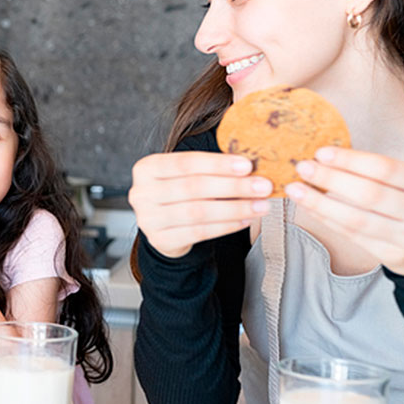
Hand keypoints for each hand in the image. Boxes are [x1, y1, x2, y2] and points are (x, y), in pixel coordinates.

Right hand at [129, 151, 272, 257]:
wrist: (163, 225)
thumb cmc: (179, 194)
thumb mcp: (185, 174)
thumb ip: (209, 167)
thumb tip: (250, 164)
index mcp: (146, 168)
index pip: (184, 163)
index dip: (217, 164)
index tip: (246, 165)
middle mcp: (141, 193)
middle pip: (192, 187)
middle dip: (232, 186)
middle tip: (262, 186)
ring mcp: (148, 219)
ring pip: (197, 212)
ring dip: (234, 208)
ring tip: (260, 205)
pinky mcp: (160, 240)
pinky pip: (198, 232)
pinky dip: (226, 226)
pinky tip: (244, 220)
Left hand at [286, 146, 403, 276]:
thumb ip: (375, 172)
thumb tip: (325, 158)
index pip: (385, 168)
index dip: (350, 160)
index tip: (320, 153)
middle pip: (369, 194)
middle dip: (331, 179)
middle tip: (302, 168)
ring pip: (357, 219)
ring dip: (320, 203)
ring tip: (295, 190)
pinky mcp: (394, 256)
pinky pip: (353, 236)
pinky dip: (327, 220)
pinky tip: (310, 209)